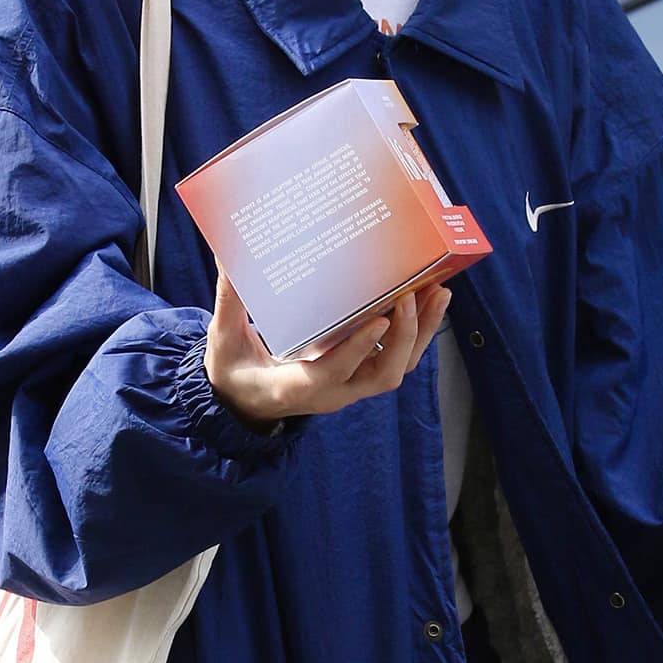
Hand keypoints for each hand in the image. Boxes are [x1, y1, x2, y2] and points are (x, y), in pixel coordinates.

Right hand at [203, 266, 451, 428]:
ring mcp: (350, 388)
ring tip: (438, 292)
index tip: (381, 315)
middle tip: (415, 293)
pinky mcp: (359, 378)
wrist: (243, 404)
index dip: (360, 345)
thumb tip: (227, 257)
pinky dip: (415, 334)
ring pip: (398, 366)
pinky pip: (396, 360)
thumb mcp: (224, 342)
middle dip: (405, 336)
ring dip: (421, 333)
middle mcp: (333, 393)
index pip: (336, 370)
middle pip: (383, 373)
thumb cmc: (233, 373)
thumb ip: (230, 303)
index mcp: (297, 387)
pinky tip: (427, 302)